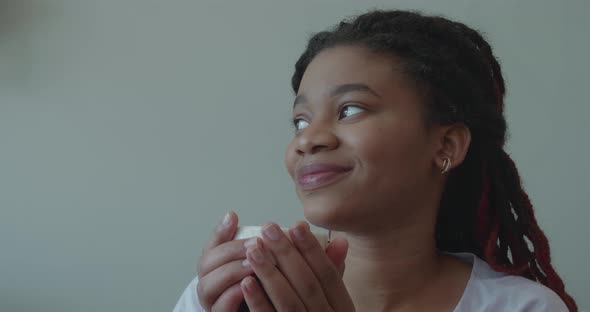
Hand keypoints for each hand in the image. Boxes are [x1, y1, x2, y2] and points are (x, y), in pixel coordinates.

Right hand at [197, 211, 253, 310]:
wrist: (261, 310)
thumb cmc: (257, 286)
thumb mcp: (251, 260)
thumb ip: (243, 242)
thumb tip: (231, 214)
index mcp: (213, 267)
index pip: (210, 246)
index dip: (220, 232)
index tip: (235, 219)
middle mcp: (209, 284)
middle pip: (206, 264)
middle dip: (230, 252)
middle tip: (254, 244)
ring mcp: (213, 302)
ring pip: (208, 287)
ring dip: (231, 272)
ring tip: (253, 265)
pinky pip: (220, 307)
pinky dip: (232, 296)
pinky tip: (249, 285)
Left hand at [240, 221, 354, 310]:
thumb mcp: (333, 303)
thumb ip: (333, 275)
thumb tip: (339, 240)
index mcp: (342, 309)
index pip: (328, 275)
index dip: (312, 250)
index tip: (296, 225)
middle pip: (308, 285)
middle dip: (287, 255)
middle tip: (268, 229)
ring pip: (289, 302)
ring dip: (270, 274)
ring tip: (253, 249)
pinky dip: (259, 303)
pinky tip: (247, 282)